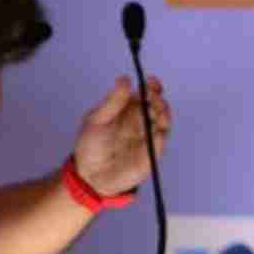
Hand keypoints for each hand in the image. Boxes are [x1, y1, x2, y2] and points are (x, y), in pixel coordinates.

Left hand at [71, 76, 170, 196]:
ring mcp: (148, 137)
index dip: (151, 87)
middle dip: (158, 98)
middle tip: (152, 95)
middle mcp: (142, 122)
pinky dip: (161, 132)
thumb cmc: (91, 146)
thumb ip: (113, 101)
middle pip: (157, 106)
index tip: (150, 80)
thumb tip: (125, 78)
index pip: (146, 95)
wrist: (90, 175)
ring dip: (163, 112)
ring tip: (157, 107)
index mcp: (129, 111)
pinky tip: (157, 127)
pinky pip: (160, 140)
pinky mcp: (152, 153)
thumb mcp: (97, 119)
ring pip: (163, 121)